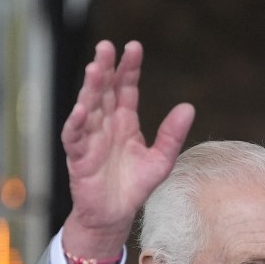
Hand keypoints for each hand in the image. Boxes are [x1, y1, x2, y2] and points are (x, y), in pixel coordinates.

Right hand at [61, 40, 193, 263]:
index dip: (129, 68)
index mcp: (125, 121)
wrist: (114, 216)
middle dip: (105, 69)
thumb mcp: (161, 160)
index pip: (125, 88)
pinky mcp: (79, 157)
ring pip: (88, 108)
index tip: (134, 48)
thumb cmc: (134, 187)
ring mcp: (91, 139)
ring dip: (90, 89)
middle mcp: (106, 125)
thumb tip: (189, 107)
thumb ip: (172, 135)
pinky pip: (75, 137)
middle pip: (104, 91)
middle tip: (107, 47)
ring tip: (95, 69)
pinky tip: (82, 110)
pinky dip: (77, 124)